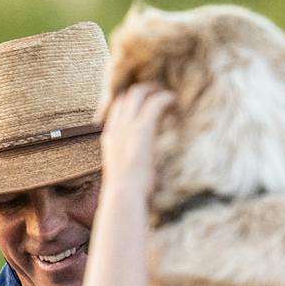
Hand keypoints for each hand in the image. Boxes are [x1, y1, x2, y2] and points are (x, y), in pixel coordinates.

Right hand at [97, 83, 174, 212]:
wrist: (124, 195)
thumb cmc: (127, 191)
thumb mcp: (124, 170)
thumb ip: (129, 159)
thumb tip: (138, 163)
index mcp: (110, 136)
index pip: (116, 107)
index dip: (130, 100)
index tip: (145, 102)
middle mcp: (116, 127)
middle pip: (125, 95)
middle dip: (142, 89)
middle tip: (158, 91)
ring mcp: (127, 126)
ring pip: (138, 93)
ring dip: (154, 90)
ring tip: (168, 94)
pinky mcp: (142, 129)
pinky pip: (155, 103)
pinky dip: (166, 98)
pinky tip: (175, 101)